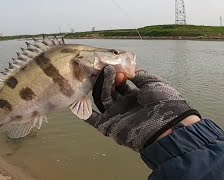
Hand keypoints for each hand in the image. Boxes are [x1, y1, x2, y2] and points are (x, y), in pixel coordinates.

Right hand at [86, 66, 200, 151]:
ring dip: (100, 86)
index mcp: (135, 96)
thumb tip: (127, 71)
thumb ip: (140, 75)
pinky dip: (84, 111)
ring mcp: (115, 115)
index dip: (117, 74)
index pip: (120, 83)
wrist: (166, 125)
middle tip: (105, 68)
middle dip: (107, 78)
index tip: (114, 65)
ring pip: (101, 99)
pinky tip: (77, 100)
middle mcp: (123, 105)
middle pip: (109, 90)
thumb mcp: (154, 82)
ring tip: (103, 74)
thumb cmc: (164, 102)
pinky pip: (92, 118)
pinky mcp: (107, 125)